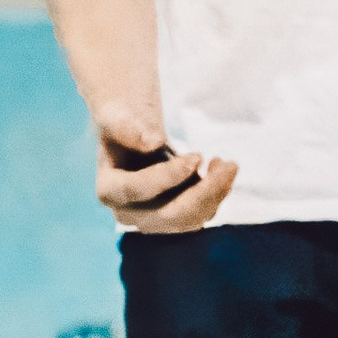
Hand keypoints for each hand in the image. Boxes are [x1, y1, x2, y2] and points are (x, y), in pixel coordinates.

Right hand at [94, 129, 237, 233]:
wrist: (136, 136)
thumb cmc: (125, 123)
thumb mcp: (119, 116)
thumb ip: (130, 127)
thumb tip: (153, 141)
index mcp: (108, 190)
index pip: (136, 189)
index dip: (167, 177)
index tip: (198, 156)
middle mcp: (128, 213)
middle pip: (168, 216)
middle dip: (203, 194)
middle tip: (229, 165)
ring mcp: (152, 220)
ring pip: (189, 220)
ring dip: (215, 193)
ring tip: (227, 163)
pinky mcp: (173, 219)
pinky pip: (200, 215)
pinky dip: (216, 194)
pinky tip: (219, 167)